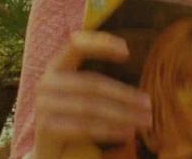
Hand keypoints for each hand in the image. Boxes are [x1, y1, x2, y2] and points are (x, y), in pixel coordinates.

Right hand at [32, 31, 151, 158]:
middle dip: (124, 94)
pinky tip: (127, 132)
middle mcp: (46, 82)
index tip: (127, 50)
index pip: (76, 46)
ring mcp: (43, 106)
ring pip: (91, 108)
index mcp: (56, 65)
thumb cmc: (70, 114)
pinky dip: (108, 130)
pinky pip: (83, 128)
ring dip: (122, 114)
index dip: (100, 44)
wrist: (46, 147)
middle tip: (148, 104)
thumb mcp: (78, 91)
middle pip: (92, 84)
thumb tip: (128, 59)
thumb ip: (95, 79)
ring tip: (144, 120)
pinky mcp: (45, 128)